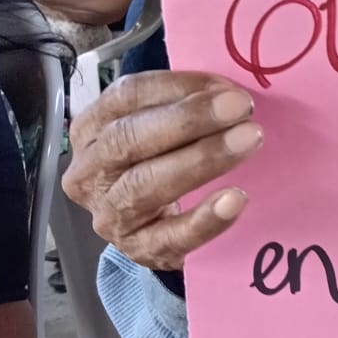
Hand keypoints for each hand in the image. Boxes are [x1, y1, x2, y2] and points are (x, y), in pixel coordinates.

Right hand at [62, 71, 262, 269]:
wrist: (155, 230)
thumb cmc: (159, 164)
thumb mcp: (160, 130)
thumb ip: (183, 106)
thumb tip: (229, 92)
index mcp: (91, 130)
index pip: (126, 97)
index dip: (178, 87)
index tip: (225, 86)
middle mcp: (89, 172)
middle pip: (130, 138)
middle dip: (189, 119)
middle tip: (240, 107)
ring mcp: (109, 215)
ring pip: (145, 184)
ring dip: (202, 159)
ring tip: (248, 140)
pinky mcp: (137, 250)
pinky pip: (170, 237)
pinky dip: (204, 218)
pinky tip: (235, 199)